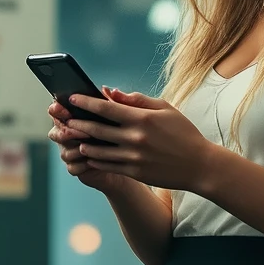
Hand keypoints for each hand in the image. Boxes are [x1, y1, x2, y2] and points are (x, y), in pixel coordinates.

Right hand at [46, 93, 128, 191]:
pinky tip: (92, 161)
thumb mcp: (122, 115)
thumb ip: (114, 102)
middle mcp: (68, 135)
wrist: (126, 160)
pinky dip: (82, 164)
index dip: (57, 110)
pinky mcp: (76, 168)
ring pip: (64, 151)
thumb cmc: (121, 133)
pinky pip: (73, 167)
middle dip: (66, 132)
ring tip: (88, 146)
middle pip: (56, 132)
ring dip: (75, 149)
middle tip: (80, 130)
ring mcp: (70, 152)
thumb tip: (107, 90)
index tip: (61, 108)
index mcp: (74, 117)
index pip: (57, 111)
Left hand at [54, 88, 216, 192]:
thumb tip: (111, 92)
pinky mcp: (134, 172)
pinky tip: (88, 153)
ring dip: (82, 142)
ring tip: (72, 136)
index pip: (106, 108)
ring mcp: (133, 157)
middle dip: (77, 123)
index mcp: (142, 119)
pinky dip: (94, 159)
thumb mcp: (165, 109)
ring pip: (98, 150)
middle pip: (97, 129)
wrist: (199, 165)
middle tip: (64, 118)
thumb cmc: (183, 133)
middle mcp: (135, 138)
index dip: (86, 103)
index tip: (72, 98)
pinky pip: (107, 165)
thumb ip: (137, 100)